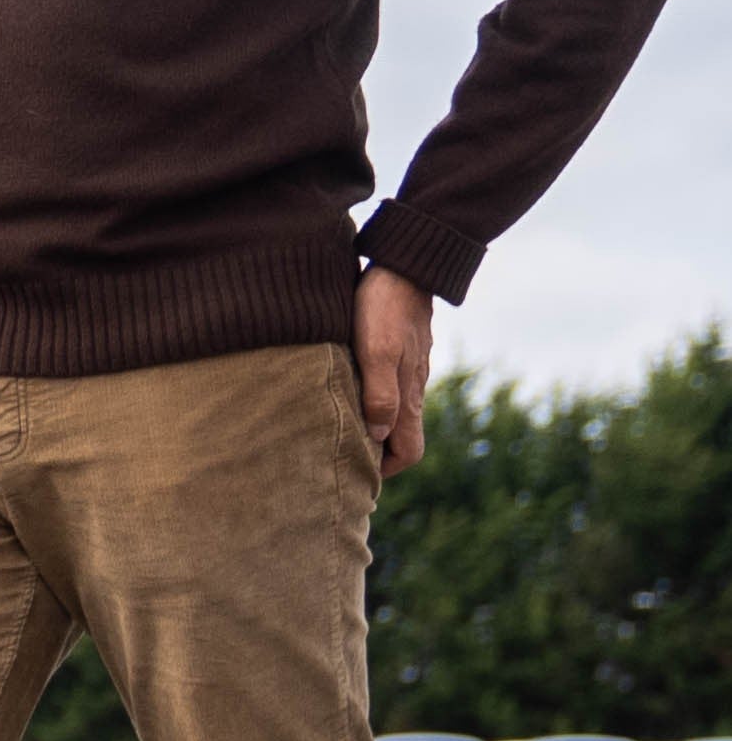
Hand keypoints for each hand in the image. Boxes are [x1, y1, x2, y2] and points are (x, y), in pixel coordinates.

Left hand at [355, 267, 434, 478]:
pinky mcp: (394, 352)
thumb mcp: (378, 350)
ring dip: (365, 426)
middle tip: (334, 460)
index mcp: (409, 395)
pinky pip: (383, 388)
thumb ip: (380, 393)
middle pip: (398, 436)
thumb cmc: (385, 307)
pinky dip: (364, 401)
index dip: (384, 469)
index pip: (408, 451)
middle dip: (372, 454)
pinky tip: (337, 393)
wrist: (403, 265)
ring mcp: (404, 369)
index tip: (353, 475)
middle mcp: (410, 387)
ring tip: (329, 430)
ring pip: (389, 411)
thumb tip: (376, 435)